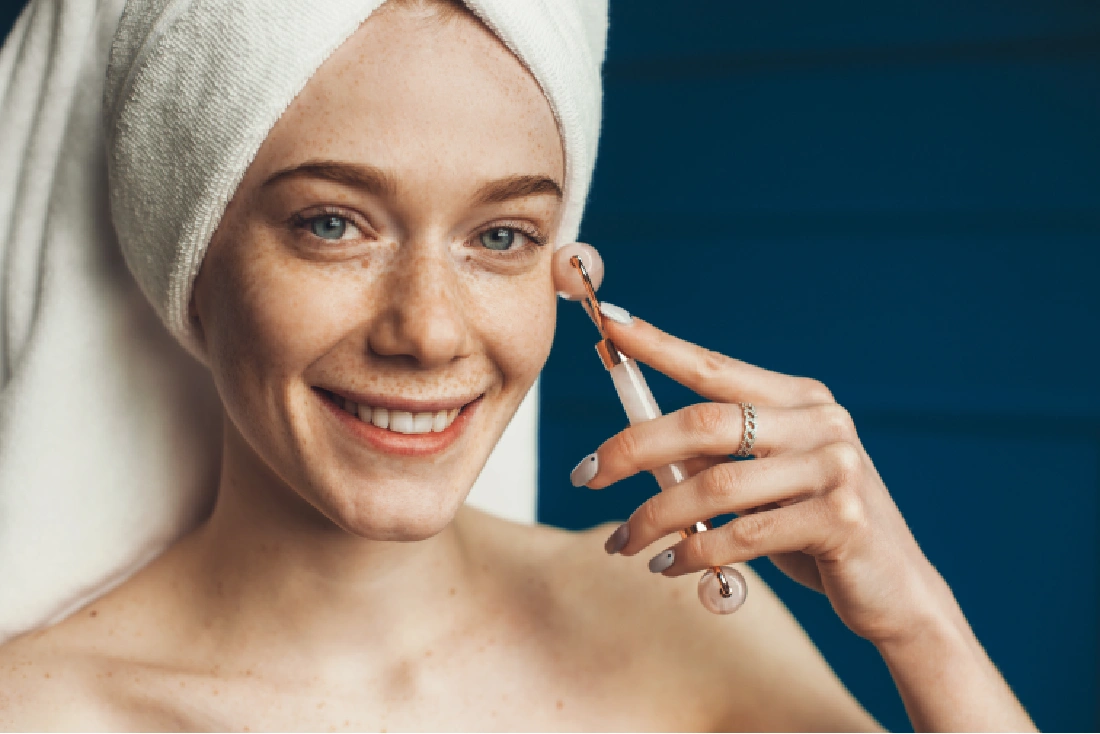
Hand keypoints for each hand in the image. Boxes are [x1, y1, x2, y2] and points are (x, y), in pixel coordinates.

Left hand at [576, 306, 954, 645]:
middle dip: (633, 447)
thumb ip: (712, 461)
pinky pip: (742, 534)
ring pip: (715, 485)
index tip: (608, 322)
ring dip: (655, 517)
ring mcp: (836, 467)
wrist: (895, 591)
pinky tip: (668, 567)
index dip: (657, 345)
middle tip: (585, 474)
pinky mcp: (841, 520)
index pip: (714, 365)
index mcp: (800, 399)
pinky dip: (693, 555)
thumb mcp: (763, 485)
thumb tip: (634, 447)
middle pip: (705, 422)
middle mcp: (821, 421)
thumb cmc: (813, 531)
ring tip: (623, 542)